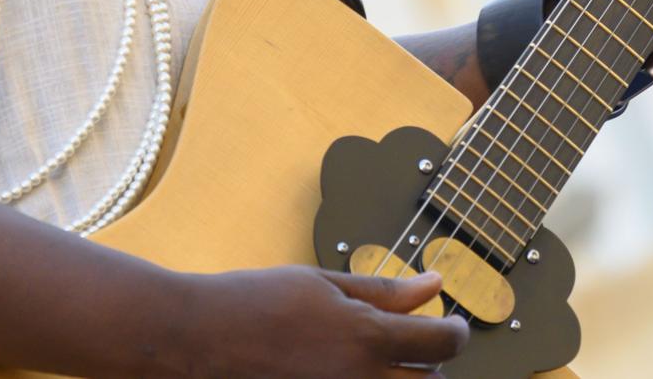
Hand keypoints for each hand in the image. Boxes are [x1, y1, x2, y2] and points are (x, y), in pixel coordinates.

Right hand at [174, 266, 466, 377]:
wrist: (196, 340)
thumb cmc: (253, 302)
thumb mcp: (321, 283)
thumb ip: (383, 291)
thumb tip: (433, 285)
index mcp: (365, 338)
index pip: (441, 343)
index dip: (455, 332)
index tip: (450, 324)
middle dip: (431, 366)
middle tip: (414, 346)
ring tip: (378, 363)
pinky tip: (348, 374)